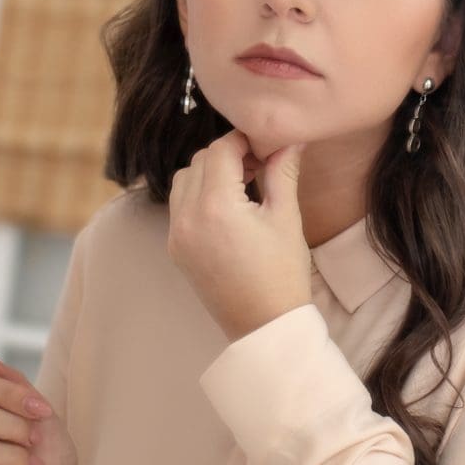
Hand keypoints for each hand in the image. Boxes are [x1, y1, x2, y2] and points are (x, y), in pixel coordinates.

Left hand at [167, 133, 311, 341]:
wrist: (264, 326)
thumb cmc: (282, 274)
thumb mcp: (286, 218)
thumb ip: (282, 172)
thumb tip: (287, 139)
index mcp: (216, 207)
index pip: (221, 150)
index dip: (243, 141)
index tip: (265, 146)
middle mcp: (188, 218)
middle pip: (200, 161)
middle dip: (227, 156)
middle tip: (258, 166)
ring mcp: (177, 235)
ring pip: (184, 180)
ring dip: (209, 173)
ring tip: (242, 187)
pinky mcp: (176, 249)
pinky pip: (179, 206)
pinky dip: (198, 195)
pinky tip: (227, 208)